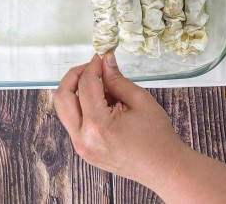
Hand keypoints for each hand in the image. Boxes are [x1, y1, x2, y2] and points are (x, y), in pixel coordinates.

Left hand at [54, 53, 185, 189]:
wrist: (163, 168)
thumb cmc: (157, 136)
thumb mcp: (140, 100)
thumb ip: (117, 79)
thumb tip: (105, 60)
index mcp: (98, 125)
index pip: (85, 85)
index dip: (93, 66)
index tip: (101, 56)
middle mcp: (82, 138)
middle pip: (62, 97)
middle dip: (74, 76)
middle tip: (91, 67)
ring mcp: (81, 147)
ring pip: (64, 110)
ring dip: (76, 91)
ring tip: (99, 84)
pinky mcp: (84, 151)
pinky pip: (74, 121)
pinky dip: (82, 106)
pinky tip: (102, 102)